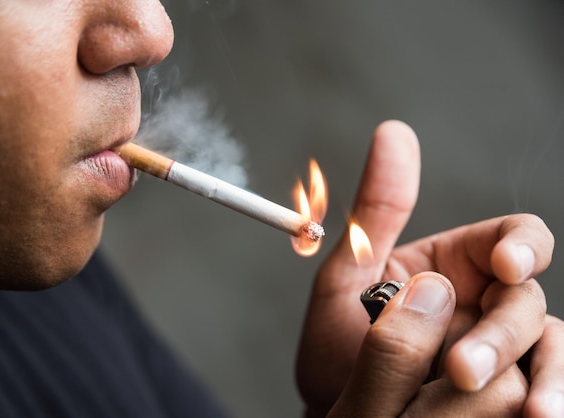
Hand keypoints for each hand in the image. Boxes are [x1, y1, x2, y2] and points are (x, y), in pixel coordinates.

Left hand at [296, 120, 556, 415]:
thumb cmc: (338, 354)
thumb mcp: (347, 279)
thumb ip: (376, 212)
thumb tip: (394, 131)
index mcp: (453, 269)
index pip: (511, 238)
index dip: (522, 245)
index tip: (508, 266)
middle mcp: (484, 307)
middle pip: (527, 299)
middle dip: (501, 333)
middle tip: (459, 370)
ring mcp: (504, 354)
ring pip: (547, 348)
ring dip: (538, 376)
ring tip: (526, 414)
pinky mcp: (515, 395)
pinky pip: (548, 389)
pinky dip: (554, 397)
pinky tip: (543, 415)